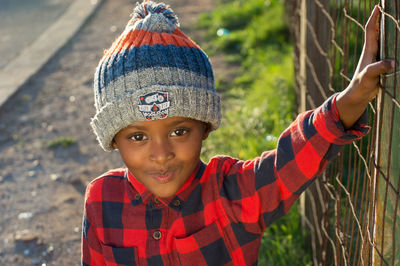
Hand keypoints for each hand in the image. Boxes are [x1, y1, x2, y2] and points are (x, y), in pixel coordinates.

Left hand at [336, 5, 394, 128]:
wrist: (358, 97)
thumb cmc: (360, 86)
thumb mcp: (368, 76)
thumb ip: (378, 68)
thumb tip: (392, 63)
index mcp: (369, 50)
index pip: (371, 30)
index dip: (374, 18)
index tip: (378, 6)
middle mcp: (373, 52)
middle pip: (379, 32)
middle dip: (384, 20)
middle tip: (392, 10)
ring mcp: (377, 58)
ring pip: (386, 41)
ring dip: (391, 32)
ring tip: (398, 23)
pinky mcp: (382, 66)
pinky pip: (390, 52)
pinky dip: (396, 46)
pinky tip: (399, 44)